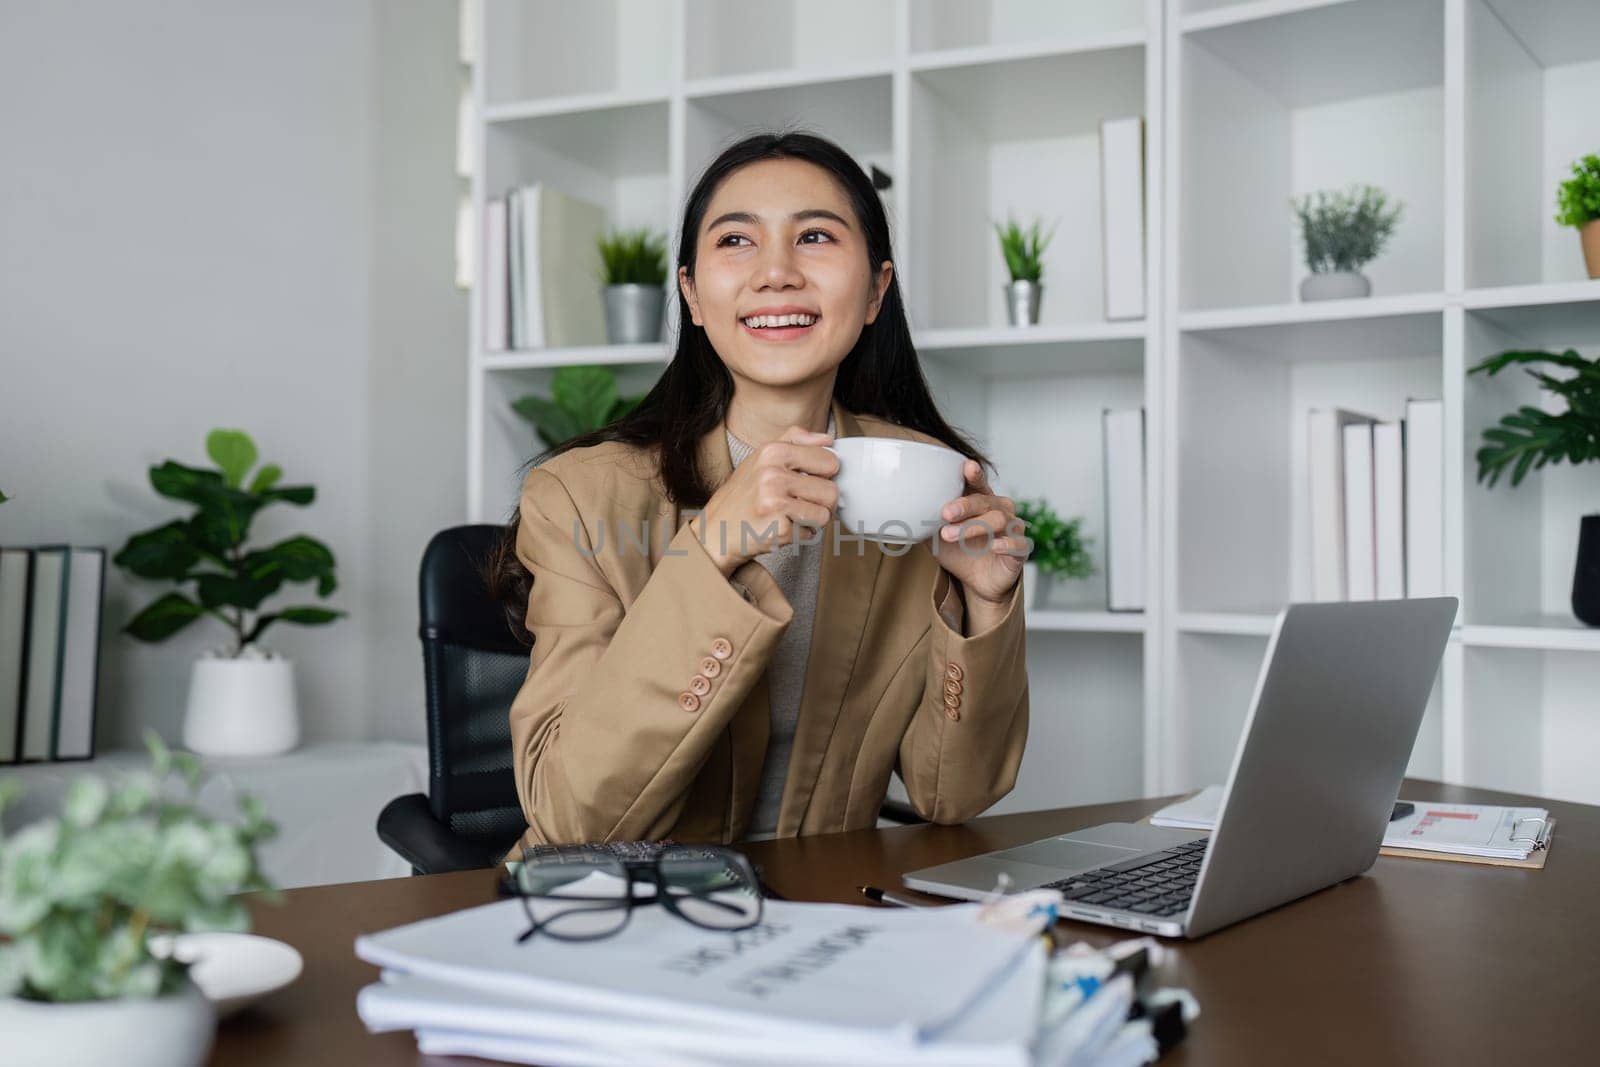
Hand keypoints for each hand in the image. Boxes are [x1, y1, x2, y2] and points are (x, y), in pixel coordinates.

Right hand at [693, 425, 839, 576]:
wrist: (716, 530)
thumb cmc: (743, 494)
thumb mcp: (762, 457)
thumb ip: (795, 440)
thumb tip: (828, 439)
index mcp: (773, 452)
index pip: (829, 460)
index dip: (825, 474)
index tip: (809, 480)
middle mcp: (773, 475)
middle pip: (831, 490)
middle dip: (822, 502)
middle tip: (802, 503)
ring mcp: (775, 503)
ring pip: (825, 514)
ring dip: (813, 519)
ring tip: (792, 515)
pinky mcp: (779, 530)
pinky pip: (811, 533)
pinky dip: (801, 534)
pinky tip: (781, 528)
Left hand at [932, 460, 1026, 605]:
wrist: (977, 583)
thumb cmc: (960, 552)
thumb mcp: (937, 537)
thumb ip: (925, 522)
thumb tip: (897, 511)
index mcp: (982, 502)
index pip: (979, 484)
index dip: (975, 475)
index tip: (966, 467)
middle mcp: (1001, 511)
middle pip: (986, 501)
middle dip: (964, 505)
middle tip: (944, 513)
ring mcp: (1013, 530)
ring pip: (999, 520)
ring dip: (972, 526)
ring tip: (949, 535)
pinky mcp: (1020, 551)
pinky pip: (1018, 544)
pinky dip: (1005, 544)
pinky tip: (993, 547)